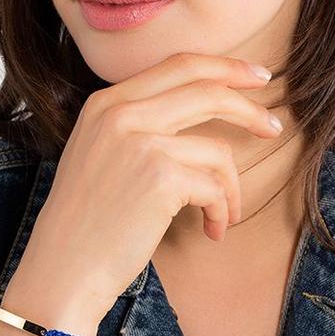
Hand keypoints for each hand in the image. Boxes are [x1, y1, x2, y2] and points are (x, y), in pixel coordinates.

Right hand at [10, 52, 281, 321]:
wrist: (61, 270)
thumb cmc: (87, 218)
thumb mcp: (100, 151)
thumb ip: (137, 121)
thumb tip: (201, 106)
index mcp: (107, 102)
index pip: (178, 65)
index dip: (224, 67)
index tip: (255, 78)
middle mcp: (121, 112)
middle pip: (206, 88)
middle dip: (249, 107)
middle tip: (273, 127)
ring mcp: (140, 141)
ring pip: (217, 148)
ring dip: (232, 186)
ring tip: (224, 213)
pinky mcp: (160, 176)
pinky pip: (214, 186)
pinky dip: (221, 211)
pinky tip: (211, 230)